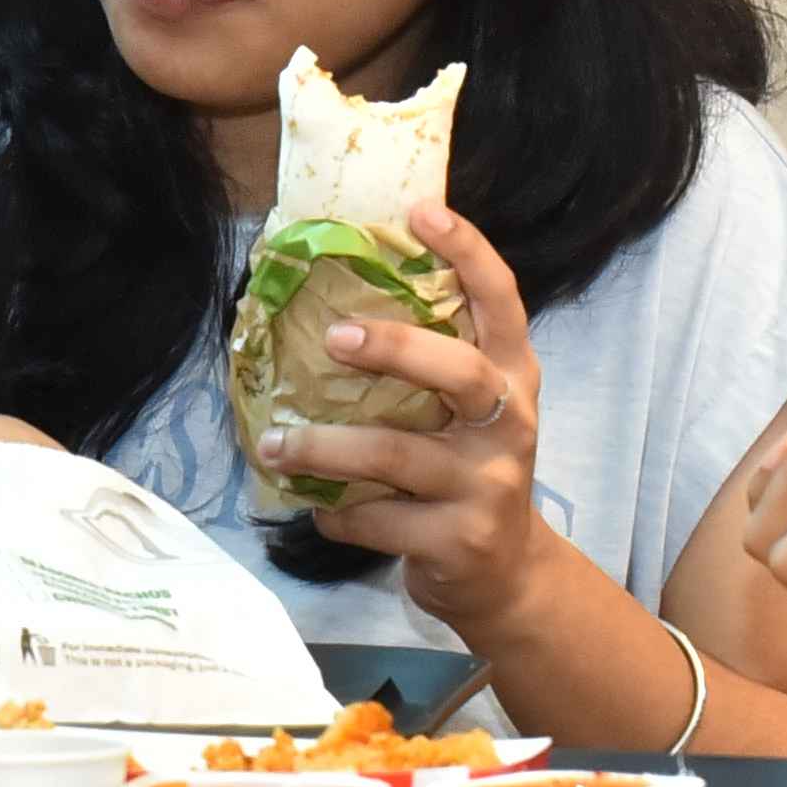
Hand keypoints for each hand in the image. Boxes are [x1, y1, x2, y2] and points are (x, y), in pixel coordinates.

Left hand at [255, 200, 559, 625]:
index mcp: (514, 377)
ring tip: (272, 442)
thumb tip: (328, 301)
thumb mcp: (468, 413)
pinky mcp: (457, 541)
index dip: (468, 253)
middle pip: (461, 373)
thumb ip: (429, 364)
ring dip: (323, 447)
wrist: (506, 575)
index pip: (502, 302)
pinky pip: (376, 519)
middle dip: (395, 349)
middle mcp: (511, 425)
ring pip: (395, 456)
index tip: (420, 211)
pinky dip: (335, 510)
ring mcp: (486, 486)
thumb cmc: (467, 471)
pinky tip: (315, 504)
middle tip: (332, 336)